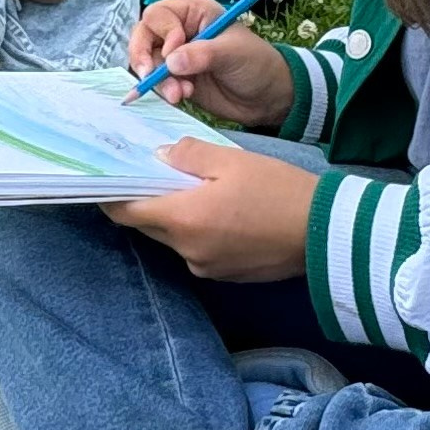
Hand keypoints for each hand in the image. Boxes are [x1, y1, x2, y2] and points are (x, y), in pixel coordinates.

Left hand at [103, 140, 312, 279]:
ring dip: (177, 215)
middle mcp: (188, 250)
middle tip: (154, 173)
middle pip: (150, 225)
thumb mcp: (232, 160)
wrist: (324, 233)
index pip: (126, 212)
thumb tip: (161, 156)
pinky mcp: (226, 275)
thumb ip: (189, 155)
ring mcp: (206, 267)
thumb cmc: (279, 191)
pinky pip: (198, 249)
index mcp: (183, 219)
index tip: (105, 179)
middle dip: (148, 200)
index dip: (110, 196)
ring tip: (195, 188)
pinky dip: (199, 230)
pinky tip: (221, 211)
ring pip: (175, 237)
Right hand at [125, 0, 292, 128]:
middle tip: (150, 76)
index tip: (173, 53)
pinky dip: (164, 90)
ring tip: (180, 93)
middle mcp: (179, 30)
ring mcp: (176, 55)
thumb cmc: (256, 63)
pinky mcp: (175, 78)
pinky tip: (182, 96)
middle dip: (144, 58)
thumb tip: (172, 60)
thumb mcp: (233, 54)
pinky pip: (156, 82)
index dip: (161, 34)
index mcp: (193, 11)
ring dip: (158, 80)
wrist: (267, 97)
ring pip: (147, 62)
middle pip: (143, 36)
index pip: (159, 15)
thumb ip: (203, 54)